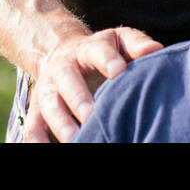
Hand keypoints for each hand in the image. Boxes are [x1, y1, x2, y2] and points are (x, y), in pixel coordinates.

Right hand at [21, 26, 162, 141]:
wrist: (61, 52)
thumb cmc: (102, 51)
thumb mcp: (119, 40)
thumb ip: (137, 45)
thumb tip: (156, 50)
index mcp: (87, 49)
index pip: (97, 51)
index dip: (107, 60)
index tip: (119, 70)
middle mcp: (63, 68)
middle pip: (67, 81)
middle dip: (79, 99)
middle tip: (92, 115)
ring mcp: (47, 89)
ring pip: (49, 106)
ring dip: (60, 124)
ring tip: (75, 140)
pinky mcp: (36, 109)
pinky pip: (32, 127)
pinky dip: (36, 141)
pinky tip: (45, 149)